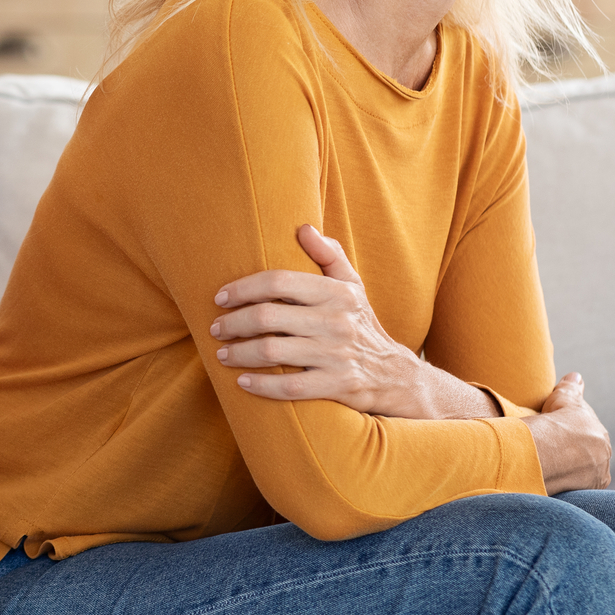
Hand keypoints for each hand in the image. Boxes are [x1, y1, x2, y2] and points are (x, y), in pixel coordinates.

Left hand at [208, 224, 490, 419]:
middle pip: (268, 316)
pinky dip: (261, 385)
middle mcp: (337, 321)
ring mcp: (337, 354)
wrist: (398, 376)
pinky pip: (290, 387)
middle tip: (216, 328)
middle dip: (234, 322)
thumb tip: (303, 227)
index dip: (243, 287)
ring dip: (239, 352)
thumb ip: (329, 255)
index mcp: (337, 292)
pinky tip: (243, 382)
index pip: (278, 281)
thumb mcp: (353, 287)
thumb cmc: (362, 325)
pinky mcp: (338, 386)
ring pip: (272, 351)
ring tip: (223, 353)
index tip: (221, 297)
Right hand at [520, 372, 611, 493]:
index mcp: (599, 431)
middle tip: (552, 449)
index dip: (569, 431)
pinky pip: (583, 484)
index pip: (586, 431)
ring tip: (553, 464)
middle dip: (574, 450)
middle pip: (589, 450)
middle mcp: (605, 451)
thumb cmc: (554, 422)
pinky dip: (573, 481)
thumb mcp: (562, 398)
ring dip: (574, 467)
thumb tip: (576, 376)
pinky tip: (559, 478)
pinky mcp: (593, 487)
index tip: (554, 433)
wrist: (548, 450)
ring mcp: (600, 470)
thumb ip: (571, 387)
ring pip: (586, 468)